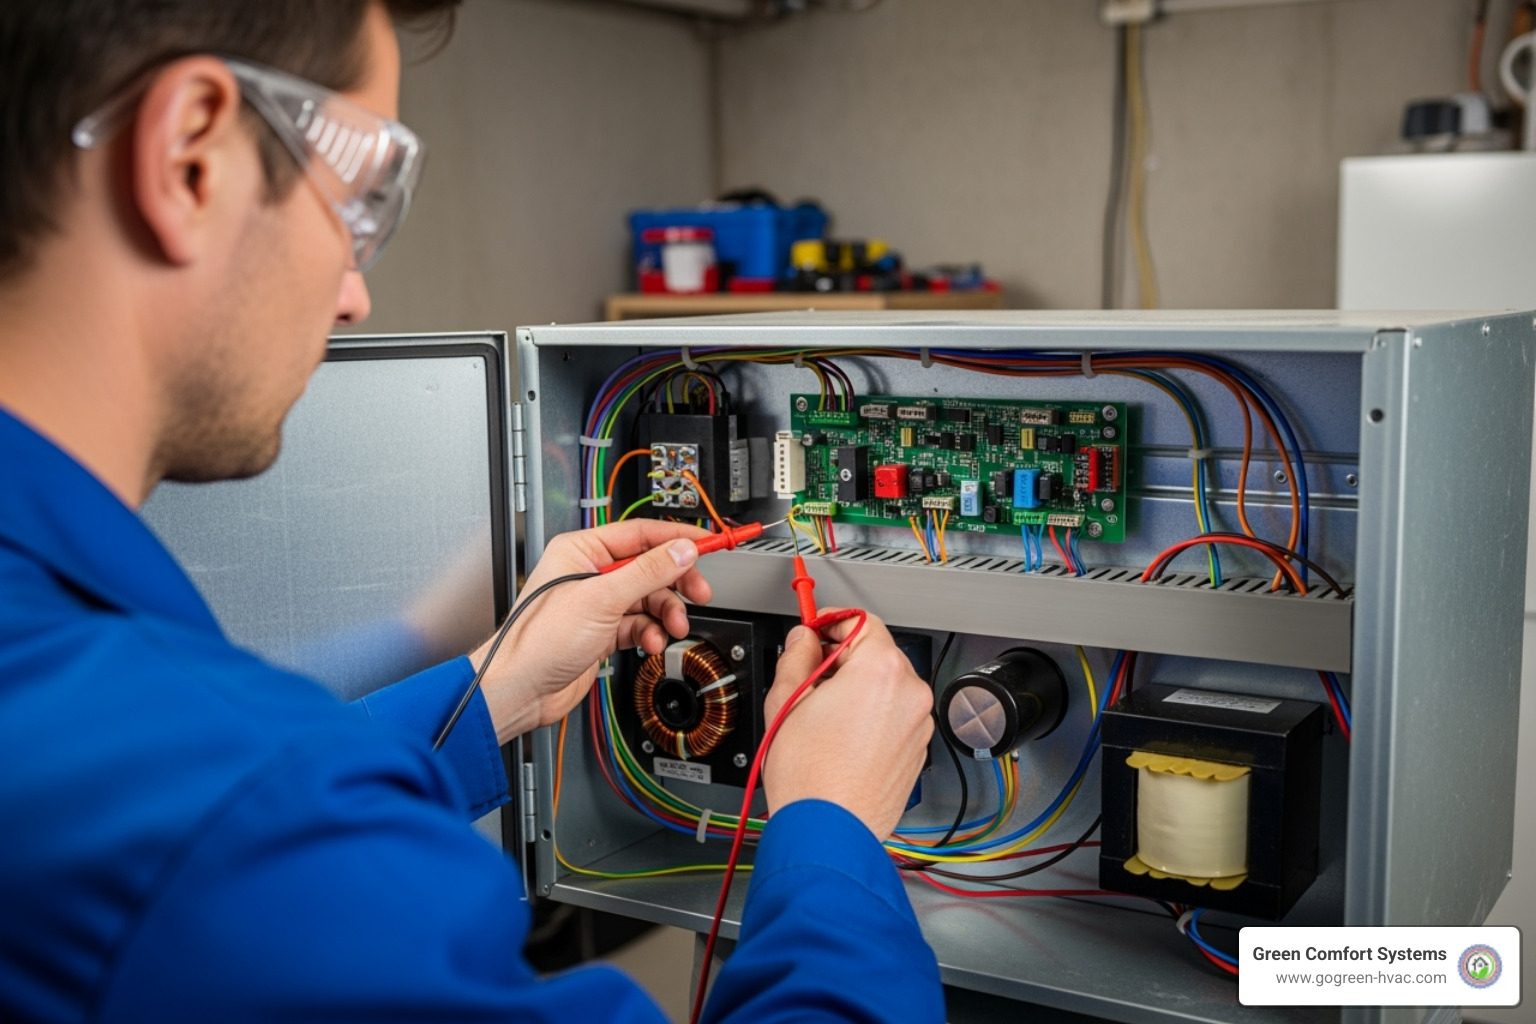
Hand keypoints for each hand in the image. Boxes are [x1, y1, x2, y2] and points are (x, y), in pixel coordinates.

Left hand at [474, 520, 714, 742]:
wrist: (522, 689)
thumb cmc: (538, 641)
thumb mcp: (602, 599)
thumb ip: (648, 572)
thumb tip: (681, 551)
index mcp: (582, 550)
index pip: (640, 534)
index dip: (675, 539)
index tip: (706, 544)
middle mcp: (590, 573)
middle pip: (650, 567)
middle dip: (675, 583)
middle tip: (698, 593)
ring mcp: (597, 603)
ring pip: (648, 598)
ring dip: (664, 613)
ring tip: (671, 626)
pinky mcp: (602, 631)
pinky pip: (639, 623)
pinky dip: (649, 633)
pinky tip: (649, 642)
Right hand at [759, 612, 933, 839]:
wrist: (827, 829)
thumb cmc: (809, 776)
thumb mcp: (786, 700)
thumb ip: (797, 656)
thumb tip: (804, 640)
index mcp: (881, 671)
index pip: (861, 621)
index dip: (832, 622)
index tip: (816, 630)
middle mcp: (910, 693)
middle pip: (878, 654)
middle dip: (845, 659)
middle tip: (811, 676)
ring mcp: (918, 724)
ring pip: (887, 688)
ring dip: (860, 690)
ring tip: (824, 715)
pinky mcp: (917, 750)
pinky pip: (895, 717)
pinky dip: (873, 717)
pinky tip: (843, 737)